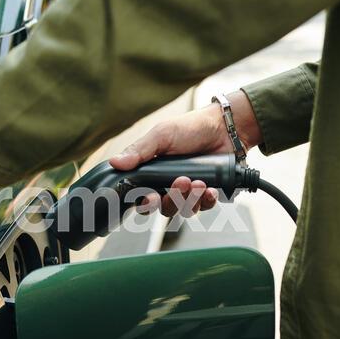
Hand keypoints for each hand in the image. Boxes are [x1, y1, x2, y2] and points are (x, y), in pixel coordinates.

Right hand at [109, 90, 260, 216]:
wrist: (224, 127)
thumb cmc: (190, 128)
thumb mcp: (161, 135)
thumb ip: (139, 151)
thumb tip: (115, 162)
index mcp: (152, 175)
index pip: (141, 198)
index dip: (145, 203)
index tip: (151, 197)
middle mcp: (168, 187)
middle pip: (163, 209)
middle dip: (172, 200)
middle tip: (181, 182)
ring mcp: (188, 192)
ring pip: (184, 211)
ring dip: (190, 199)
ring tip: (199, 182)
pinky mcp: (207, 194)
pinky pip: (204, 207)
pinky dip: (206, 201)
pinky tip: (210, 189)